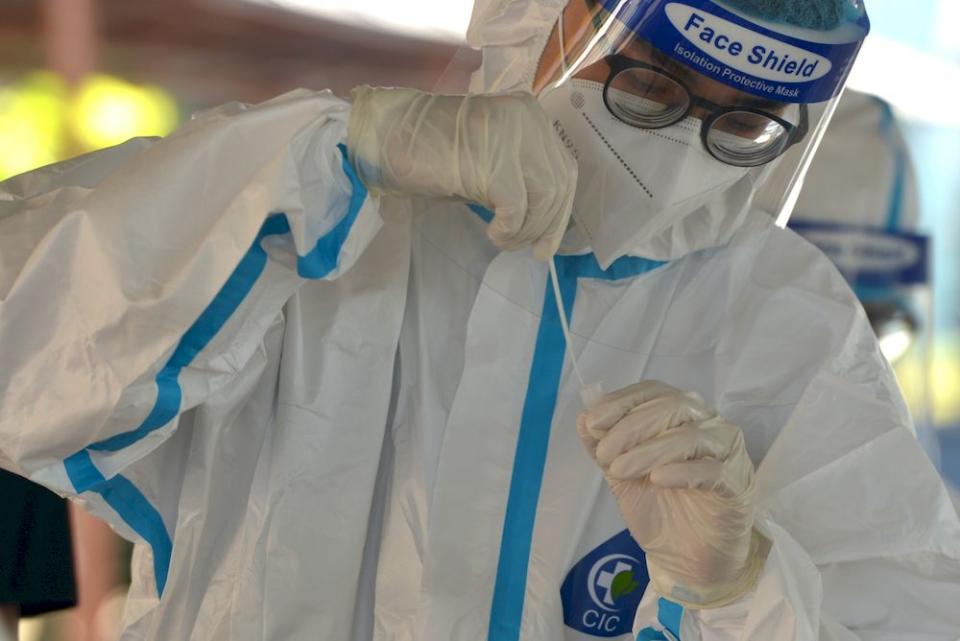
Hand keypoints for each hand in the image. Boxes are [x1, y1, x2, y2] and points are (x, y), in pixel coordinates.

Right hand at [347, 86, 576, 259]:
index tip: (547, 242)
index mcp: (529, 113)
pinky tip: (493, 233)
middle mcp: (526, 118)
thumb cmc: (433, 152)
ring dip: (525, 230)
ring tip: (502, 239)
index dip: (561, 211)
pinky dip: (509, 229)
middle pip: (560, 184)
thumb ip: (520, 175)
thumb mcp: (488, 157)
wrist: (389, 136)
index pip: (564, 168)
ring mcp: (510, 136)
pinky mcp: (492, 160)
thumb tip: (546, 223)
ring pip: (544, 198)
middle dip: (548, 226)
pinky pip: (517, 208)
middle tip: (531, 251)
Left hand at [577, 381, 765, 607]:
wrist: (688, 559)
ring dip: (649, 451)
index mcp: (680, 414)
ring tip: (619, 471)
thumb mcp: (621, 477)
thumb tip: (583, 418)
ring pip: (690, 436)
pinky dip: (681, 471)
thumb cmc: (659, 509)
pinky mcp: (738, 483)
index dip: (622, 402)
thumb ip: (604, 447)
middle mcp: (708, 423)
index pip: (653, 391)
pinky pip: (712, 469)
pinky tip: (658, 480)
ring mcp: (727, 452)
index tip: (594, 422)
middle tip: (605, 454)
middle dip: (631, 427)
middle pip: (672, 407)